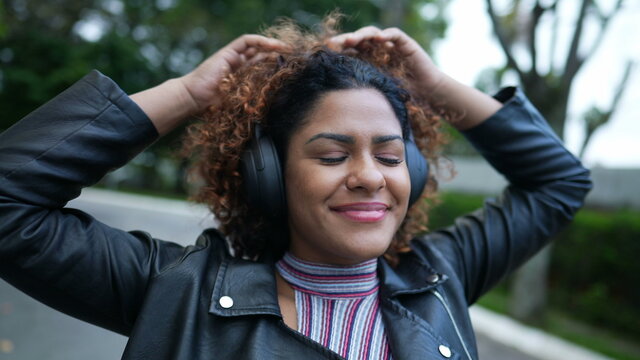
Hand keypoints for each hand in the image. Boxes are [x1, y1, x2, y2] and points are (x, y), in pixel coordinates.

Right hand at [180, 35, 287, 112]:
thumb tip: (276, 110)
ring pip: (256, 47)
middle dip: (279, 56)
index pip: (263, 69)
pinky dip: (260, 40)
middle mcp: (239, 67)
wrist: (194, 100)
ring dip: (273, 46)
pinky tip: (272, 45)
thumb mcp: (240, 105)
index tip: (293, 71)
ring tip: (287, 49)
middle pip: (262, 56)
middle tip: (295, 58)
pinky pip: (246, 41)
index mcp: (243, 80)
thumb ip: (254, 104)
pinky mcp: (228, 52)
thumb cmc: (213, 108)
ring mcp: (233, 58)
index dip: (277, 68)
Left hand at [328, 26, 444, 97]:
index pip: (348, 50)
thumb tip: (333, 98)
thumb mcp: (375, 94)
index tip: (323, 54)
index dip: (337, 50)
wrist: (428, 94)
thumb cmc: (401, 97)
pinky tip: (379, 39)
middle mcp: (376, 50)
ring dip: (361, 35)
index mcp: (366, 61)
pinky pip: (394, 34)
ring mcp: (390, 45)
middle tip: (333, 44)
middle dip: (344, 40)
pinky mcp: (405, 43)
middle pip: (357, 39)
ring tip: (351, 40)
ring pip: (372, 33)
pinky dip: (386, 34)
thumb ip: (359, 90)